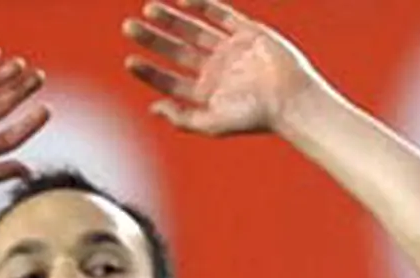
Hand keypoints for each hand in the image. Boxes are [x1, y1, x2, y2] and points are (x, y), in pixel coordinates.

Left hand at [123, 0, 333, 135]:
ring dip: (171, 20)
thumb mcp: (212, 124)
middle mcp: (215, 70)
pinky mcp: (248, 33)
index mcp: (205, 93)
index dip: (148, 71)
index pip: (169, 80)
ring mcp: (230, 50)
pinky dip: (202, 6)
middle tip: (128, 27)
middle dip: (152, 39)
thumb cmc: (254, 118)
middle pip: (175, 51)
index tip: (130, 61)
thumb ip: (181, 118)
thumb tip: (153, 108)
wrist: (291, 100)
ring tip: (148, 9)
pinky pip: (221, 15)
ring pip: (193, 30)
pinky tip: (182, 1)